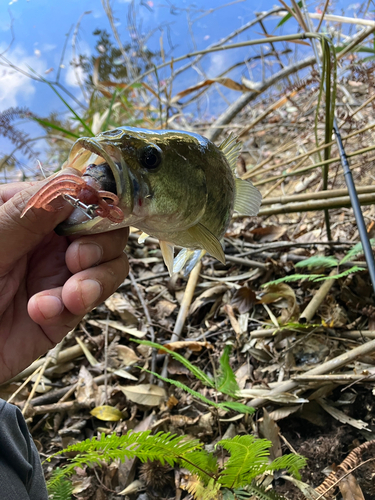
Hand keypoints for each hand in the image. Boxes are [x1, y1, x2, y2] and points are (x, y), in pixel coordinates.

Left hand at [0, 174, 128, 382]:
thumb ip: (26, 214)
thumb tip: (75, 182)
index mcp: (26, 212)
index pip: (76, 194)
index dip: (92, 204)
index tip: (92, 217)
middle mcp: (49, 240)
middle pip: (105, 227)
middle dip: (100, 244)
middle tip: (77, 260)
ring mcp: (60, 273)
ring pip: (111, 263)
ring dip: (97, 279)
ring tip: (71, 297)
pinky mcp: (68, 309)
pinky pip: (95, 297)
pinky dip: (78, 304)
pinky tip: (42, 312)